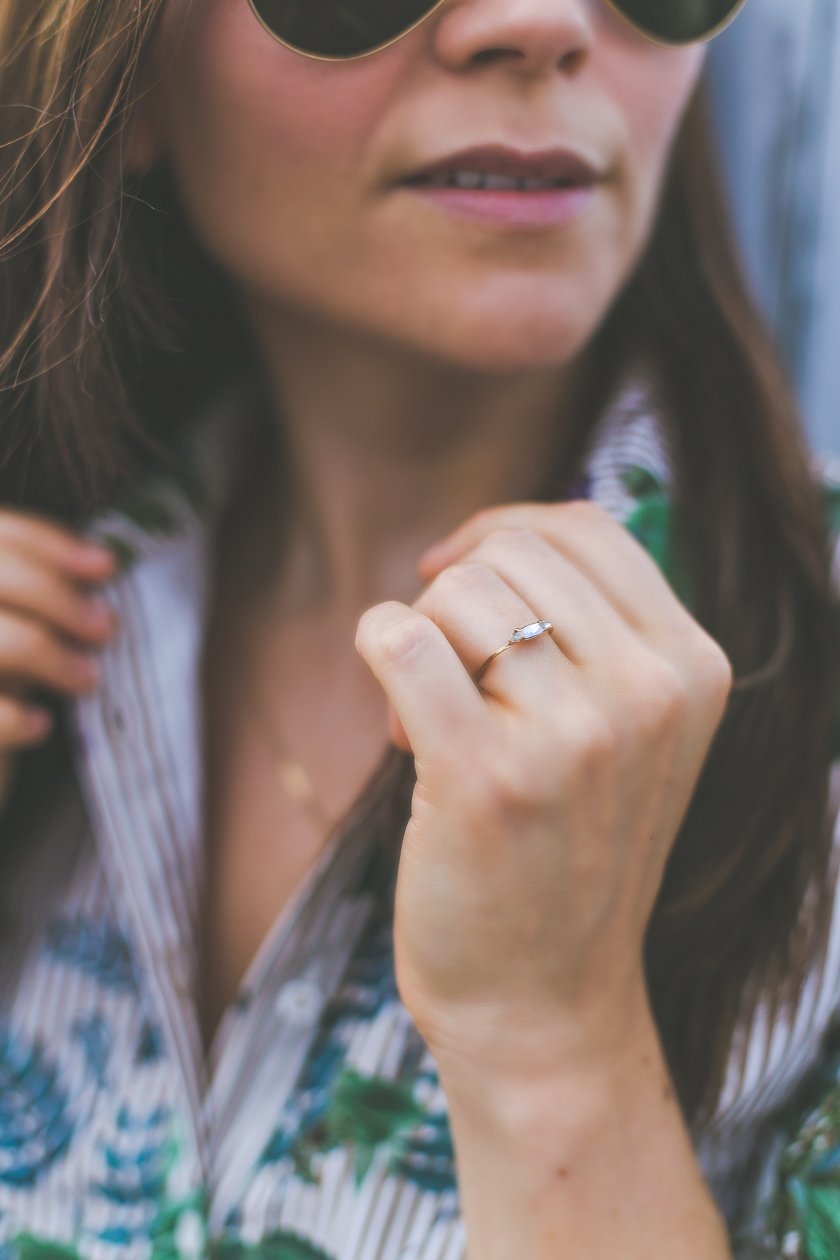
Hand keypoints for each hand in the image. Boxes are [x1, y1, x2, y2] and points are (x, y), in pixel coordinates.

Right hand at [0, 509, 119, 814]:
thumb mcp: (14, 631)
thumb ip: (37, 597)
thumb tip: (101, 565)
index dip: (52, 545)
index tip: (108, 566)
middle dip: (59, 597)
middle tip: (106, 629)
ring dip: (52, 657)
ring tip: (88, 679)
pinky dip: (18, 718)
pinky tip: (41, 725)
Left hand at [354, 500, 732, 1078]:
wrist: (546, 1005)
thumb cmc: (568, 855)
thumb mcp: (629, 734)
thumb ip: (593, 631)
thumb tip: (484, 538)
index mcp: (692, 669)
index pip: (585, 529)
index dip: (503, 532)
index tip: (454, 577)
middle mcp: (650, 692)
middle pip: (511, 553)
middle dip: (455, 602)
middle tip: (451, 687)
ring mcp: (575, 736)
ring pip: (455, 592)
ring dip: (420, 643)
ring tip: (432, 726)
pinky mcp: (487, 778)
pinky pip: (401, 640)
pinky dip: (375, 653)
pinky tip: (396, 726)